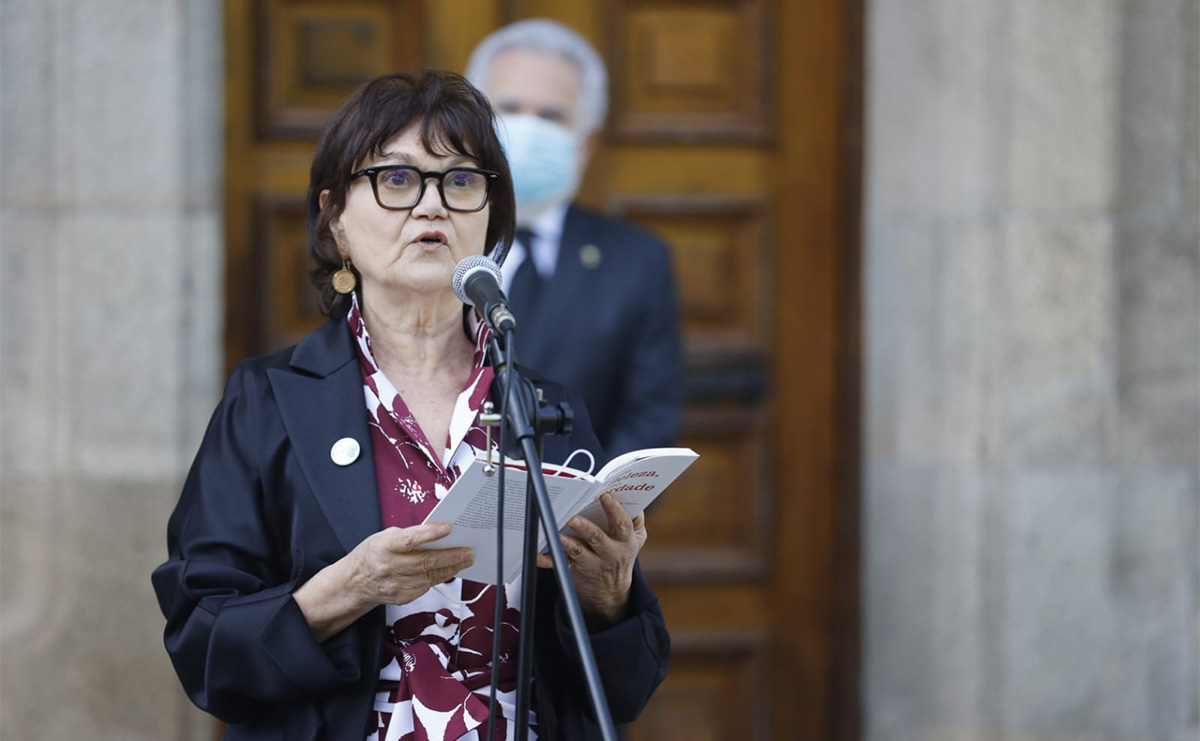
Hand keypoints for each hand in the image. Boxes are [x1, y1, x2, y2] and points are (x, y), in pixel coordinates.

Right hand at [345, 522, 473, 606]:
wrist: (356, 582)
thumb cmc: (373, 554)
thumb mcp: (385, 537)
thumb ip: (409, 534)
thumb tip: (437, 532)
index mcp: (383, 547)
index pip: (409, 540)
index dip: (429, 534)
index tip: (447, 528)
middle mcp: (389, 567)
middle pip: (425, 562)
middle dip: (451, 556)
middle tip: (468, 551)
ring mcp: (396, 585)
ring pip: (430, 576)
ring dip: (451, 567)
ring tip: (465, 559)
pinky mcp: (403, 597)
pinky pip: (427, 586)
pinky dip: (440, 577)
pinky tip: (450, 569)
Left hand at [537, 493, 646, 629]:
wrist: (611, 590)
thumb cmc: (621, 553)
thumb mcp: (636, 538)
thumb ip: (636, 518)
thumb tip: (632, 497)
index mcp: (625, 541)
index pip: (622, 524)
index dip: (615, 510)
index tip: (605, 496)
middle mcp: (609, 553)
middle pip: (598, 539)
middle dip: (586, 528)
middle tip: (574, 517)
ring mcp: (591, 563)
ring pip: (578, 553)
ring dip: (567, 543)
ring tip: (558, 534)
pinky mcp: (574, 569)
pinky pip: (559, 564)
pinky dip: (547, 560)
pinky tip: (539, 554)